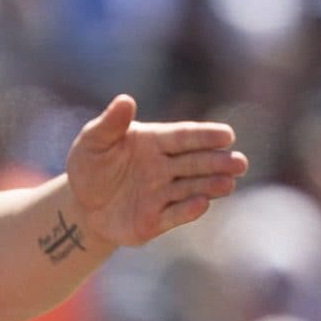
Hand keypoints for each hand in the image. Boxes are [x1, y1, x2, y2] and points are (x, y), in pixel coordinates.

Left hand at [65, 95, 248, 247]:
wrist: (80, 205)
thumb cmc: (90, 166)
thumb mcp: (92, 142)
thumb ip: (109, 124)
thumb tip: (125, 99)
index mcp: (155, 142)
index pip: (185, 137)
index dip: (205, 136)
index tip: (227, 135)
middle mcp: (165, 167)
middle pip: (196, 162)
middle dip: (218, 162)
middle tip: (240, 163)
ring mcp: (162, 194)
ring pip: (191, 188)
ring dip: (211, 186)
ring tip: (229, 183)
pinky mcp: (155, 221)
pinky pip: (173, 215)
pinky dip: (187, 211)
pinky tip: (202, 204)